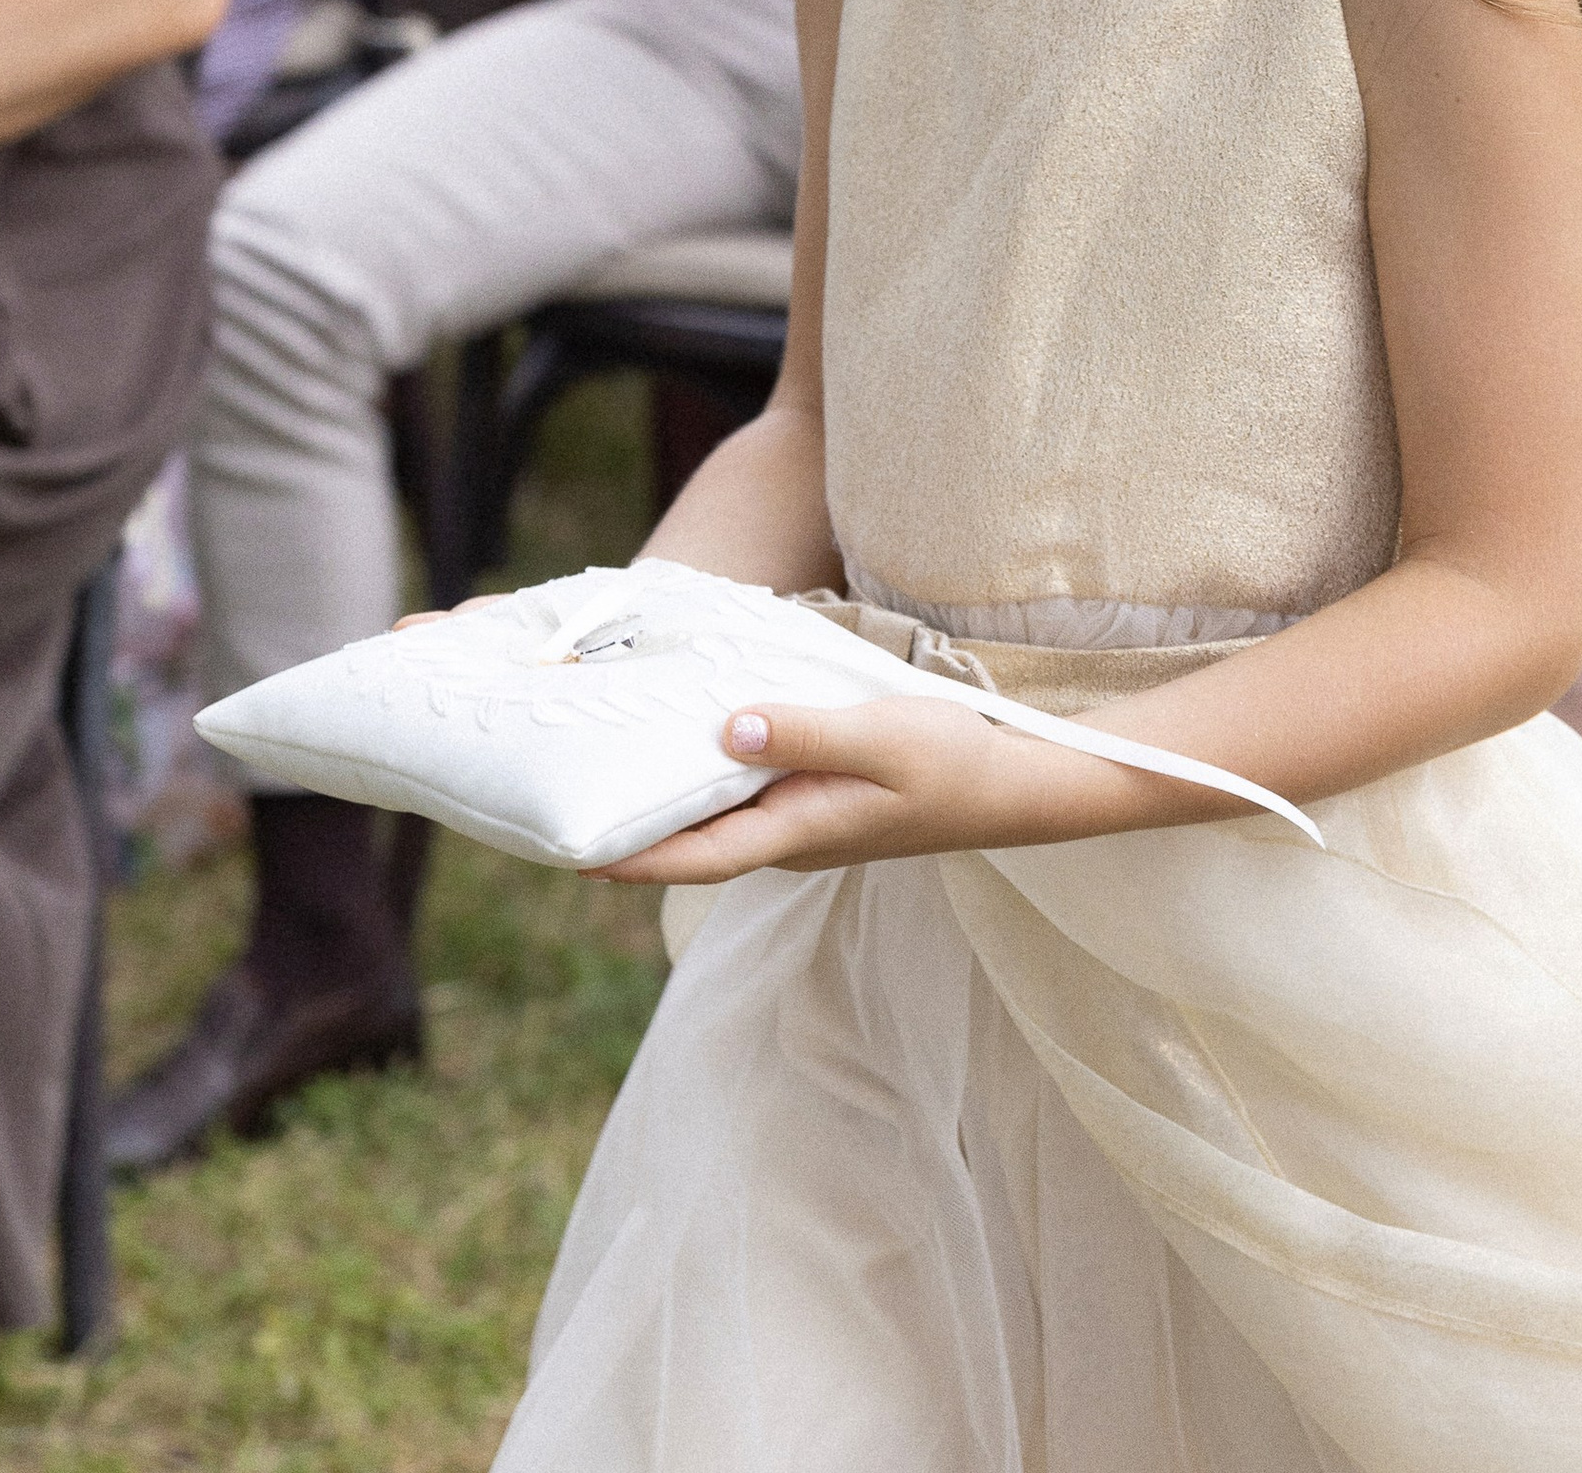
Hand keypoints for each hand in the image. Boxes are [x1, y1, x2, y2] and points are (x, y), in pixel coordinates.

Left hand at [594, 693, 1229, 883]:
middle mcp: (790, 836)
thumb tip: (725, 726)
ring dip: (667, 800)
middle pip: (692, 841)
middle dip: (630, 827)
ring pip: (718, 817)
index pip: (692, 854)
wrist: (1019, 785)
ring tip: (609, 763)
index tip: (562, 848)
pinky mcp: (822, 799)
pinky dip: (711, 775)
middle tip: (563, 793)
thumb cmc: (954, 761)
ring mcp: (807, 821)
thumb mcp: (882, 736)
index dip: (627, 855)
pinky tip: (693, 738)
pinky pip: (748, 795)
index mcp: (796, 832)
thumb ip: (804, 731)